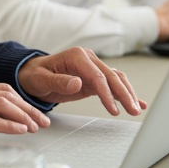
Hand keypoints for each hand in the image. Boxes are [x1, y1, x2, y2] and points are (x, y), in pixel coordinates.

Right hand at [0, 80, 51, 152]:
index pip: (3, 88)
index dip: (22, 100)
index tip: (34, 112)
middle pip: (7, 94)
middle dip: (28, 108)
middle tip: (42, 120)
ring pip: (3, 104)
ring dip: (23, 116)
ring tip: (34, 127)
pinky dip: (9, 125)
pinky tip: (20, 130)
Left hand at [16, 47, 146, 115]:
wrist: (32, 74)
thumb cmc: (35, 75)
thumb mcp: (42, 80)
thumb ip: (60, 81)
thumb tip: (77, 82)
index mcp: (77, 56)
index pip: (97, 76)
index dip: (107, 94)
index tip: (113, 110)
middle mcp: (88, 59)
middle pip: (111, 76)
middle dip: (124, 94)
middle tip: (133, 111)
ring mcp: (92, 67)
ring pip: (116, 79)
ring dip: (127, 93)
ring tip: (136, 109)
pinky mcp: (93, 78)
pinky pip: (112, 84)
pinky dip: (124, 93)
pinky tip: (136, 102)